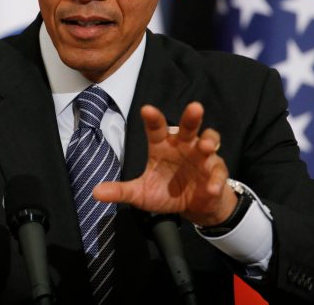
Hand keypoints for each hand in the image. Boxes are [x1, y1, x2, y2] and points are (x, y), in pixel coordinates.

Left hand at [93, 102, 236, 225]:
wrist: (192, 206)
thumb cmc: (166, 192)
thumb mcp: (141, 193)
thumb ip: (121, 191)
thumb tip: (96, 192)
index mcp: (162, 146)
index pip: (156, 129)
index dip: (153, 119)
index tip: (147, 109)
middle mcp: (183, 146)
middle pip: (188, 127)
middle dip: (191, 117)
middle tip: (195, 108)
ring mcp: (202, 157)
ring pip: (209, 140)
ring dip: (210, 141)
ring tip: (206, 147)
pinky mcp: (216, 172)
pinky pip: (218, 172)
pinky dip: (216, 180)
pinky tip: (211, 188)